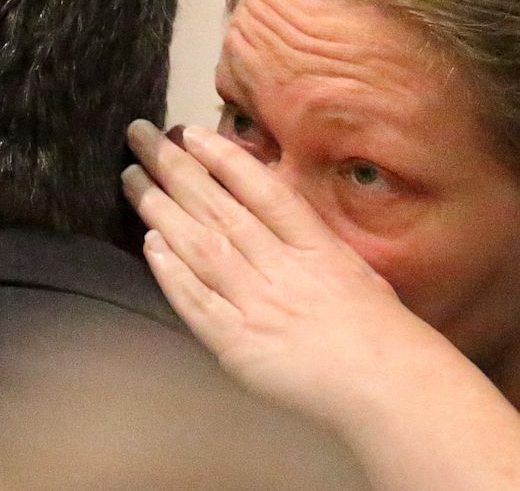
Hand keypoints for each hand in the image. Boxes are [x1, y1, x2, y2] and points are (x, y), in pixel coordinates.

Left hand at [121, 120, 519, 490]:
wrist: (387, 387)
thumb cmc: (378, 328)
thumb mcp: (351, 265)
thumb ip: (308, 235)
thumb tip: (269, 202)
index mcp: (314, 245)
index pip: (261, 190)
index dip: (224, 158)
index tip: (192, 132)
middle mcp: (281, 267)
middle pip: (218, 208)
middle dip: (175, 168)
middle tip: (141, 137)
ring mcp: (257, 304)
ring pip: (200, 246)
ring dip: (161, 209)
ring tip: (132, 179)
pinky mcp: (237, 344)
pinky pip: (197, 302)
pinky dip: (171, 273)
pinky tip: (150, 244)